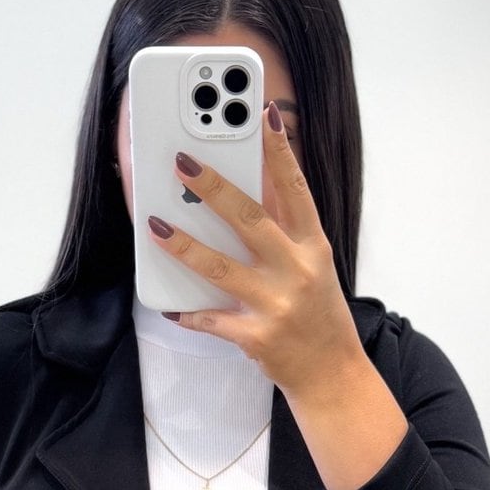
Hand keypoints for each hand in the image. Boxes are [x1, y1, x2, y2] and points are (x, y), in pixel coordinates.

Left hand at [145, 102, 368, 398]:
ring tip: (157, 226)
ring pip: (221, 268)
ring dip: (185, 245)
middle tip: (182, 163)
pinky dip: (189, 312)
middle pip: (250, 219)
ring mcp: (276, 305)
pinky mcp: (256, 337)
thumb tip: (253, 186)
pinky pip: (212, 320)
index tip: (263, 116)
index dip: (280, 152)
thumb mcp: (316, 265)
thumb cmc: (319, 314)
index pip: (296, 190)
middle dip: (212, 188)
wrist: (332, 373)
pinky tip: (169, 304)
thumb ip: (288, 228)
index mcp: (314, 247)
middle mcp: (297, 271)